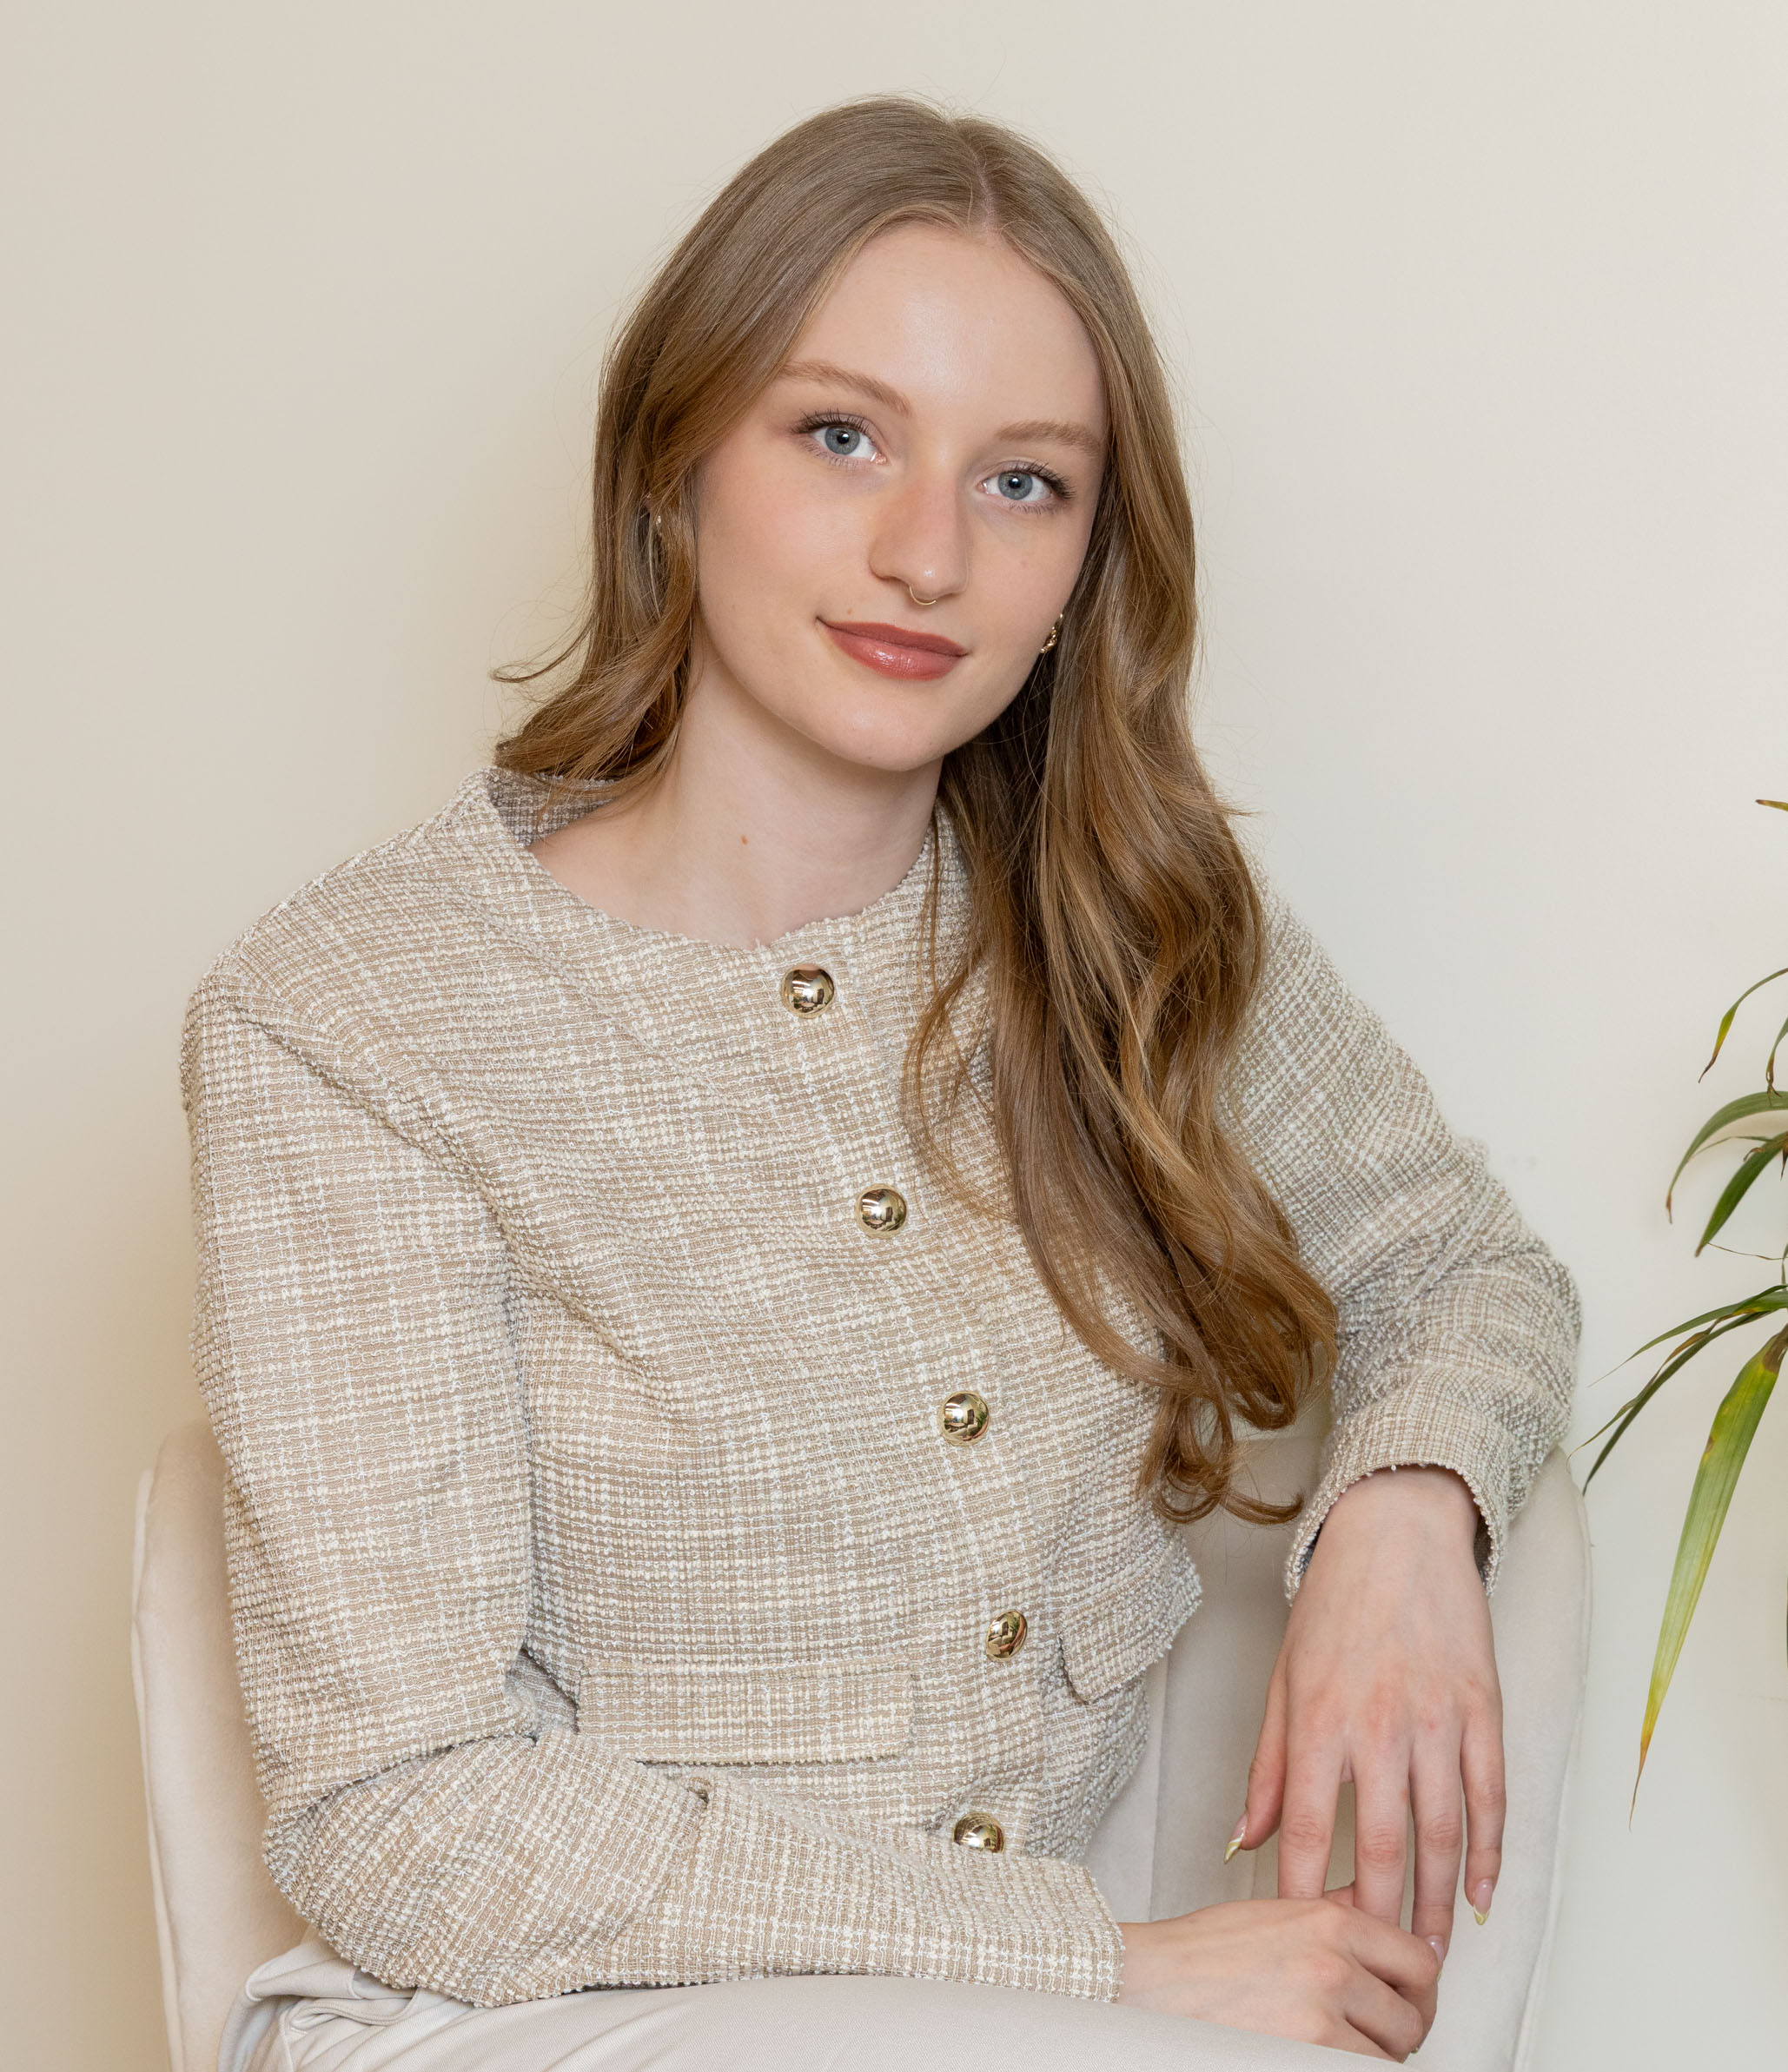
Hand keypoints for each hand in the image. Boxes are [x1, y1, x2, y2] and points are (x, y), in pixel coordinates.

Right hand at [1117, 1893, 1439, 2058]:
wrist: (1146, 1985)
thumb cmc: (1200, 1955)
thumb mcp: (1276, 1915)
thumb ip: (1334, 1921)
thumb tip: (1384, 1934)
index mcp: (1330, 1922)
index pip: (1421, 1963)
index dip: (1419, 1990)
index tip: (1409, 2000)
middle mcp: (1332, 1968)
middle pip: (1412, 2019)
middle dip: (1396, 2035)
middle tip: (1372, 2036)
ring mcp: (1320, 2022)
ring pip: (1386, 2061)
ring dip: (1368, 2060)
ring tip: (1334, 2046)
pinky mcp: (1305, 2060)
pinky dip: (1342, 2065)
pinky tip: (1316, 2052)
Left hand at [1237, 1465, 1503, 1956]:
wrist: (1396, 1533)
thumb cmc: (1333, 1604)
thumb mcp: (1284, 1678)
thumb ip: (1267, 1765)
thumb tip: (1244, 1838)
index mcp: (1320, 1719)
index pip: (1307, 1829)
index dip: (1304, 1891)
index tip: (1303, 1934)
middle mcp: (1379, 1724)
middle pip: (1383, 1848)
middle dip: (1380, 1919)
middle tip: (1379, 1968)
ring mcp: (1436, 1718)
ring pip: (1443, 1834)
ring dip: (1437, 1903)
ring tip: (1429, 1953)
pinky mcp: (1482, 1709)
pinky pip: (1491, 1797)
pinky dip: (1489, 1853)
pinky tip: (1477, 1895)